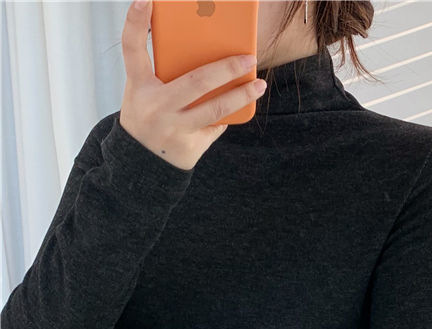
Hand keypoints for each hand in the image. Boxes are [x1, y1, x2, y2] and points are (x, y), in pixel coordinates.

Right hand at [119, 0, 266, 169]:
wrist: (143, 163)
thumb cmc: (149, 115)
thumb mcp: (146, 92)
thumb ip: (167, 75)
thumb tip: (211, 57)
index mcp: (138, 86)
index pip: (132, 49)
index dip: (135, 22)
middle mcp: (155, 106)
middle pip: (196, 81)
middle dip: (227, 68)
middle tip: (249, 57)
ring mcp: (173, 128)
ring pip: (215, 109)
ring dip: (242, 95)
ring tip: (260, 84)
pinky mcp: (189, 146)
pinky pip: (216, 125)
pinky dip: (228, 115)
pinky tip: (241, 106)